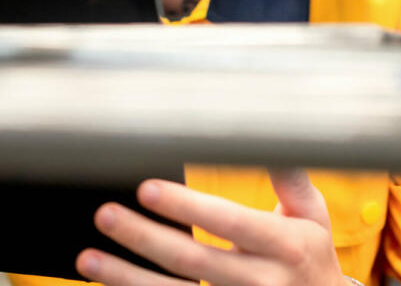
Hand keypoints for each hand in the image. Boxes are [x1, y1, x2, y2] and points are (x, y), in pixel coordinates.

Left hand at [75, 168, 346, 285]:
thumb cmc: (311, 257)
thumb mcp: (311, 216)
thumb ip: (289, 176)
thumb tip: (268, 130)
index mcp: (283, 245)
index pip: (228, 222)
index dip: (186, 206)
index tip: (147, 189)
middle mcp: (260, 280)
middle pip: (191, 259)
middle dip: (143, 237)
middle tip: (105, 215)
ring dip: (127, 277)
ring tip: (89, 259)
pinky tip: (110, 285)